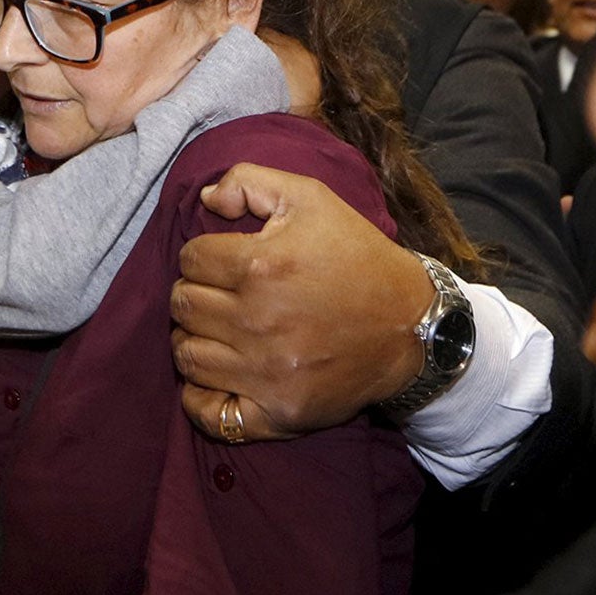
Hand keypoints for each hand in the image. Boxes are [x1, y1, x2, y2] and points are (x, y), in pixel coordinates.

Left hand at [172, 164, 430, 440]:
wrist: (413, 326)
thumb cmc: (358, 257)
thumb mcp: (311, 198)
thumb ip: (249, 181)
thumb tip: (203, 199)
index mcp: (261, 267)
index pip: (189, 259)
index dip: (202, 255)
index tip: (223, 260)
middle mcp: (259, 322)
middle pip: (182, 306)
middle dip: (194, 293)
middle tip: (220, 294)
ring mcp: (267, 373)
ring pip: (186, 355)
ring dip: (194, 339)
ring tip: (219, 330)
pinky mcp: (278, 412)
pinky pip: (209, 413)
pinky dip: (200, 397)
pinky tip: (216, 375)